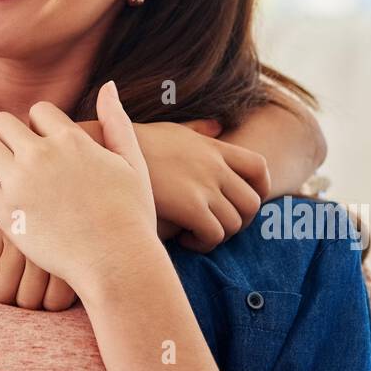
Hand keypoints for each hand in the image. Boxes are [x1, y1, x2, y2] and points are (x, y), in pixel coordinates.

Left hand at [0, 81, 160, 297]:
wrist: (118, 260)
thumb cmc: (131, 217)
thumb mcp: (131, 162)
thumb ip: (117, 122)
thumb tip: (110, 85)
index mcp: (72, 139)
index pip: (41, 112)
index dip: (36, 122)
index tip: (35, 135)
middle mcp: (41, 153)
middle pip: (6, 122)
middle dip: (1, 128)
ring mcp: (19, 181)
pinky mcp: (3, 211)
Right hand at [135, 120, 269, 252]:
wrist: (109, 150)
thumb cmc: (137, 143)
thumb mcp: (174, 129)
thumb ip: (199, 130)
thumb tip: (218, 126)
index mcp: (213, 148)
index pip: (259, 167)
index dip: (261, 189)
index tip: (244, 203)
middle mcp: (214, 166)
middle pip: (252, 203)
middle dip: (241, 221)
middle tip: (218, 226)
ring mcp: (203, 186)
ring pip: (234, 223)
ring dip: (219, 235)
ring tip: (197, 235)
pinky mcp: (189, 207)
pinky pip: (214, 235)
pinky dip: (204, 243)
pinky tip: (185, 240)